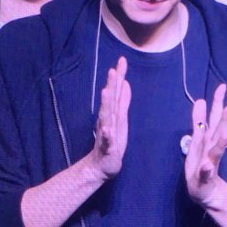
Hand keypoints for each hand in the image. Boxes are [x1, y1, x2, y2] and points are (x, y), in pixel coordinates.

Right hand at [89, 56, 130, 179]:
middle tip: (113, 70)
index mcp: (112, 113)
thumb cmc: (112, 140)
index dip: (119, 77)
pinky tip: (107, 130)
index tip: (122, 60)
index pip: (116, 92)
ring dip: (106, 105)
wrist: (101, 166)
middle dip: (112, 85)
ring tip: (106, 92)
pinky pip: (107, 141)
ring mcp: (106, 133)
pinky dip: (106, 135)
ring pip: (106, 117)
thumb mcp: (120, 118)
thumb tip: (125, 82)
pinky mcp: (107, 148)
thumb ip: (122, 100)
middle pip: (110, 100)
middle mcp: (108, 120)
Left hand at [185, 83, 226, 207]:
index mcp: (208, 140)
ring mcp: (210, 164)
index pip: (214, 118)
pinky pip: (206, 175)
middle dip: (223, 121)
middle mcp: (211, 150)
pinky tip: (208, 166)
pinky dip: (207, 170)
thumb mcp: (197, 141)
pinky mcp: (206, 179)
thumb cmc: (202, 166)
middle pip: (218, 133)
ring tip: (225, 133)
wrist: (208, 195)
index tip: (222, 87)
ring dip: (219, 143)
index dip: (217, 103)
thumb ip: (198, 122)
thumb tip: (200, 100)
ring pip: (215, 151)